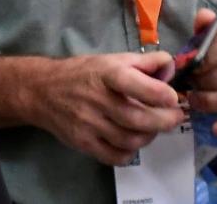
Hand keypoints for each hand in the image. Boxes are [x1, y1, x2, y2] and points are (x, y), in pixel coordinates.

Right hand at [0, 51, 184, 165]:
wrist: (42, 90)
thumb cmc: (82, 73)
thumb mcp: (111, 59)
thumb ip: (144, 62)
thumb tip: (171, 68)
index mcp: (105, 73)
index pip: (135, 84)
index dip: (159, 93)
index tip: (173, 97)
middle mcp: (96, 99)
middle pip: (138, 118)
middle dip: (164, 120)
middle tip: (175, 116)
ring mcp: (88, 124)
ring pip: (131, 139)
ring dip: (149, 136)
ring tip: (153, 127)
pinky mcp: (83, 143)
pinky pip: (116, 156)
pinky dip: (131, 152)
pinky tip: (132, 140)